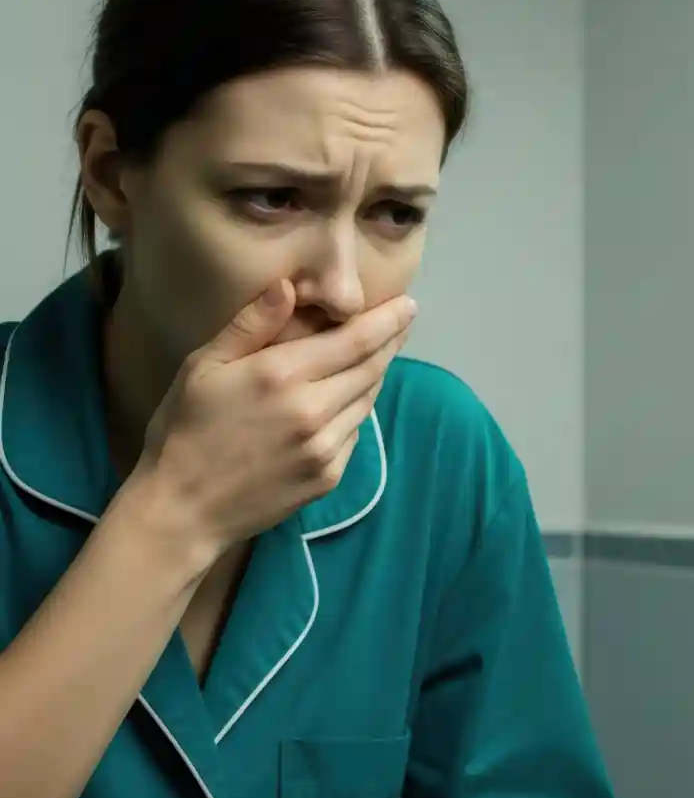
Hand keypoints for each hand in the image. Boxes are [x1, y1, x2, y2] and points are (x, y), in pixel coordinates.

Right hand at [136, 278, 416, 563]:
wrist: (182, 511)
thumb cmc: (184, 430)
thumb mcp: (204, 366)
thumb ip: (251, 325)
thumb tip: (289, 286)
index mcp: (284, 375)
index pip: (356, 340)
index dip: (388, 320)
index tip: (408, 305)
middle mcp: (315, 411)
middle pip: (372, 368)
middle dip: (391, 342)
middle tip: (401, 322)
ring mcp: (325, 449)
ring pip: (367, 401)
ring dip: (375, 375)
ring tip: (376, 355)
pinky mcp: (327, 478)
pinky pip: (354, 434)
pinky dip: (356, 411)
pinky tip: (344, 401)